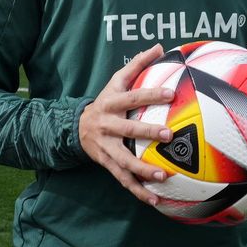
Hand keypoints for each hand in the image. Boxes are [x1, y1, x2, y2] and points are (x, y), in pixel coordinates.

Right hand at [78, 44, 175, 205]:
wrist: (76, 127)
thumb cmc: (106, 101)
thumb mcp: (116, 81)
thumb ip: (138, 64)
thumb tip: (161, 46)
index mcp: (111, 103)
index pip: (133, 97)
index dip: (151, 94)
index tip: (171, 93)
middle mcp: (107, 125)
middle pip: (127, 129)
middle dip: (147, 132)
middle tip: (169, 134)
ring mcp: (105, 147)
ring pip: (124, 160)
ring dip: (143, 169)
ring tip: (164, 176)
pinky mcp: (106, 163)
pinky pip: (123, 179)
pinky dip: (138, 191)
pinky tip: (156, 200)